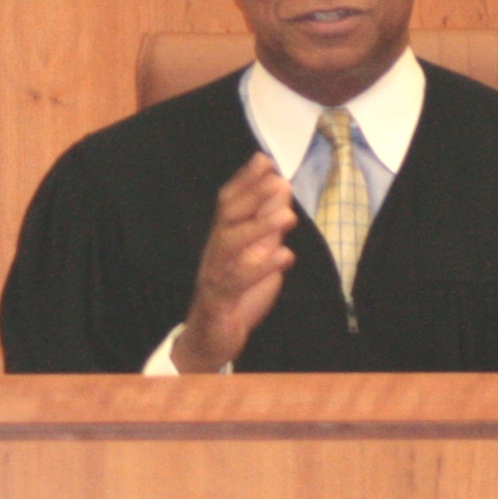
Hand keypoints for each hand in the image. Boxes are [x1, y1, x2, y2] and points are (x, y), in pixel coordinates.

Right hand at [173, 153, 298, 372]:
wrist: (209, 339)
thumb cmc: (235, 293)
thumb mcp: (256, 255)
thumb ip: (267, 226)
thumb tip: (281, 190)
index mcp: (223, 237)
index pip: (230, 201)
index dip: (245, 180)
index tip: (265, 159)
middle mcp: (216, 251)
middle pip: (227, 216)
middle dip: (252, 195)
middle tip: (277, 180)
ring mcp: (215, 274)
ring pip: (230, 244)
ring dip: (259, 227)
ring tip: (288, 216)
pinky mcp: (220, 301)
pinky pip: (236, 281)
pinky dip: (261, 267)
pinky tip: (284, 255)